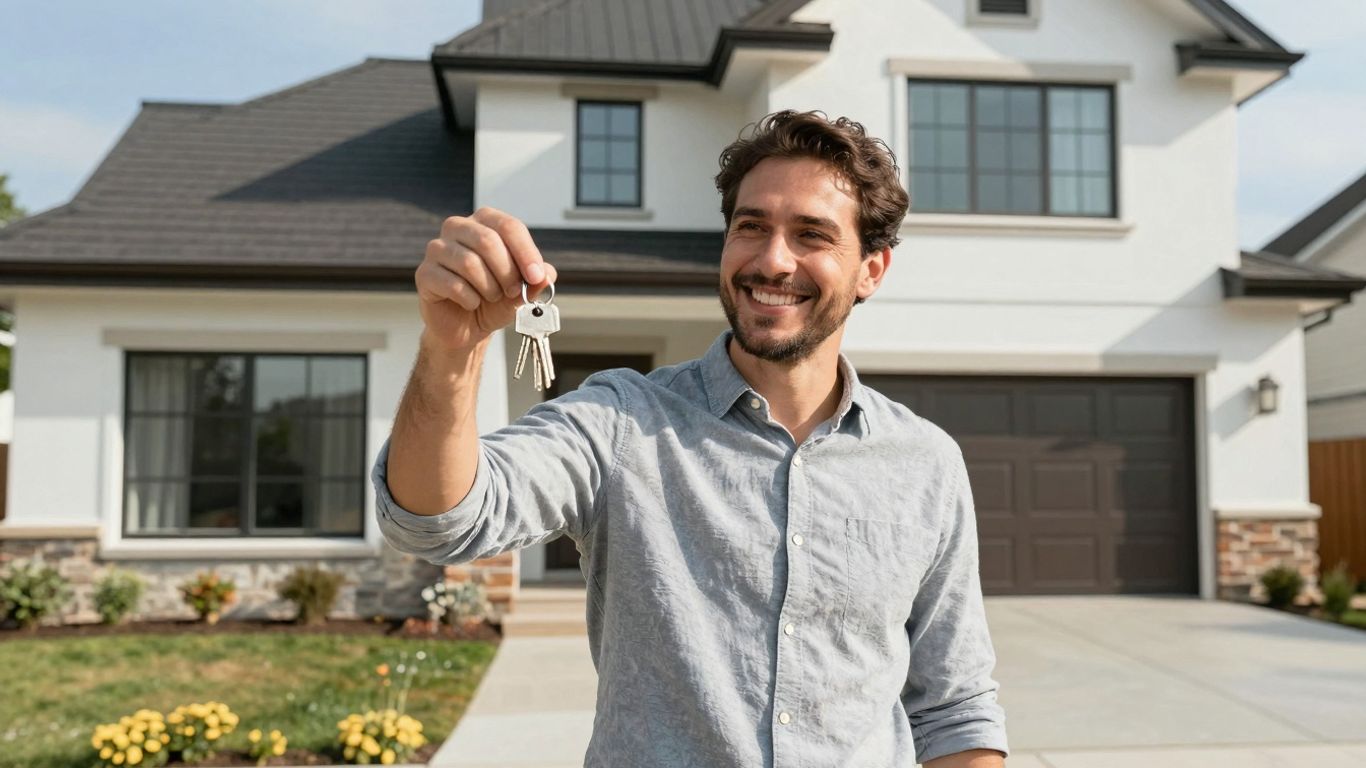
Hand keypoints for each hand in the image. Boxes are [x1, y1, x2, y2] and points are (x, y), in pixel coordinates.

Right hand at [415, 207, 558, 352]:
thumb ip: (537, 280)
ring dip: (489, 287)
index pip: (508, 226)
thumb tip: (546, 274)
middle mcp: (458, 228)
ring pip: (469, 262)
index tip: (536, 276)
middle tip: (514, 291)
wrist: (467, 326)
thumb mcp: (523, 291)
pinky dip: (470, 299)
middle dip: (507, 272)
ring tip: (492, 297)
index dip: (526, 252)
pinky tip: (471, 303)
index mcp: (484, 222)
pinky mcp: (425, 273)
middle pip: (487, 241)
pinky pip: (452, 283)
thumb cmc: (494, 300)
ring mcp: (437, 249)